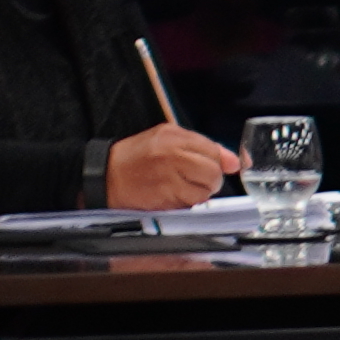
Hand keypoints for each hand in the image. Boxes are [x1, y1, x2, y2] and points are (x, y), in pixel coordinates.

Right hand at [104, 123, 236, 210]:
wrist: (105, 177)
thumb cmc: (136, 158)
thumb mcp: (166, 139)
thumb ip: (202, 146)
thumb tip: (234, 162)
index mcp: (173, 136)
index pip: (213, 150)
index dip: (217, 162)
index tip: (213, 167)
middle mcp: (172, 154)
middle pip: (213, 172)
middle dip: (209, 179)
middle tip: (194, 179)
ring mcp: (169, 177)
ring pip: (206, 191)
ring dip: (199, 193)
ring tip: (181, 187)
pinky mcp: (166, 197)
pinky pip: (192, 204)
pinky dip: (188, 203)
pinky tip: (174, 196)